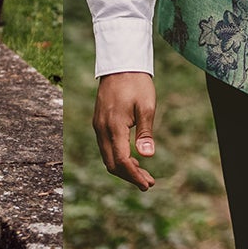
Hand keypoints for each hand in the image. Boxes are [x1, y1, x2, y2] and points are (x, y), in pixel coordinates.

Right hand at [93, 71, 157, 190]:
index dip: (134, 176)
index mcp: (114, 126)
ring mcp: (98, 125)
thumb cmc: (137, 84)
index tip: (148, 184)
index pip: (121, 161)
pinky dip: (117, 157)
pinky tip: (131, 159)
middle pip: (112, 164)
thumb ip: (146, 132)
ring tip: (143, 174)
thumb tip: (148, 156)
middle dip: (129, 176)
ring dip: (123, 169)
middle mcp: (102, 128)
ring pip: (107, 157)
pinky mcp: (99, 122)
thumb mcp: (147, 106)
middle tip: (149, 183)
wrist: (120, 64)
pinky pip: (105, 147)